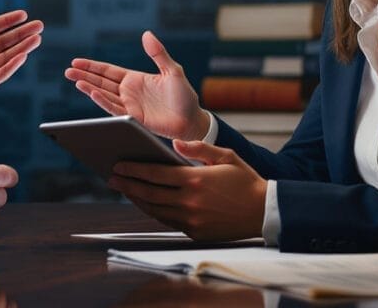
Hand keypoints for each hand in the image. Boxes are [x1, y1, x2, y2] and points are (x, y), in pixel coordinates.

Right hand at [65, 30, 208, 140]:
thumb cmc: (184, 96)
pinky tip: (93, 93)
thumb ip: (158, 53)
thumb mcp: (172, 70)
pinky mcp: (133, 118)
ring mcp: (129, 105)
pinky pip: (114, 108)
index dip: (92, 66)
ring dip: (89, 88)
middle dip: (84, 75)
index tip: (76, 61)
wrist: (192, 120)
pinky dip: (103, 101)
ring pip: (104, 95)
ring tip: (75, 80)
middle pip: (101, 82)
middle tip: (67, 70)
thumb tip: (146, 34)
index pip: (108, 71)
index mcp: (134, 79)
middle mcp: (128, 92)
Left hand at [108, 140, 265, 242]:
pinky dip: (153, 211)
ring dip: (136, 200)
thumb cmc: (245, 180)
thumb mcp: (226, 156)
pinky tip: (146, 203)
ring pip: (155, 210)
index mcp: (196, 180)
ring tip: (124, 190)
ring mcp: (192, 220)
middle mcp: (190, 202)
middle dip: (127, 185)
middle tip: (111, 178)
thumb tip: (175, 144)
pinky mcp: (195, 232)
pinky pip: (167, 221)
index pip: (155, 174)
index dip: (133, 169)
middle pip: (149, 193)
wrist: (265, 212)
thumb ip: (199, 148)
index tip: (118, 165)